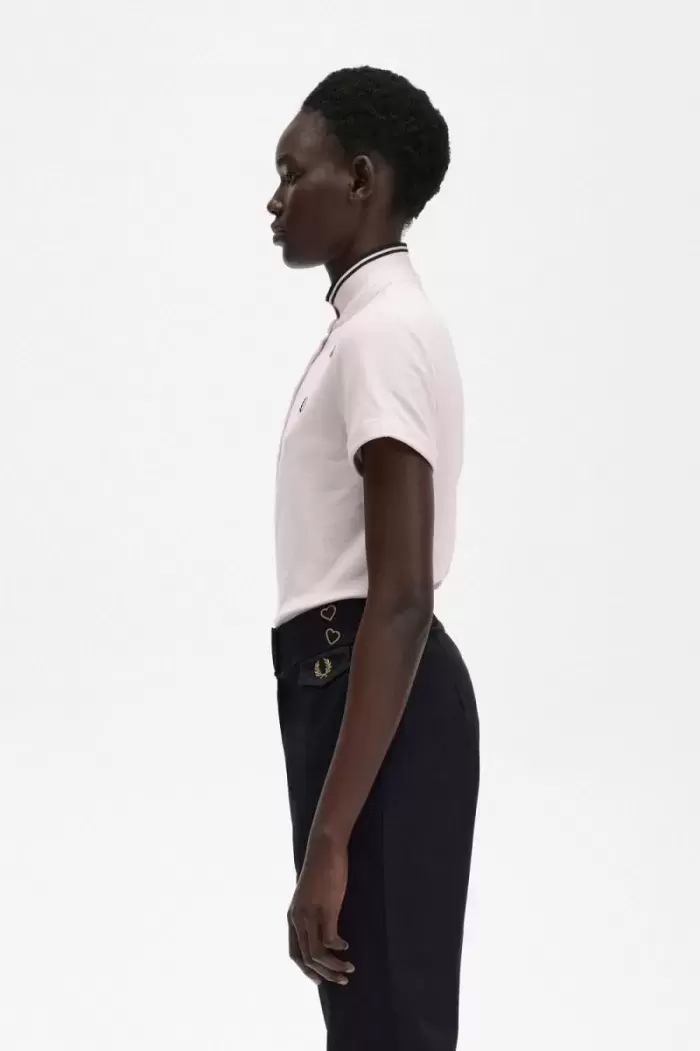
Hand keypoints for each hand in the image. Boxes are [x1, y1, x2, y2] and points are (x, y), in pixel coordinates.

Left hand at [287, 831, 354, 985]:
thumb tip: (320, 927)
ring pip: (318, 954)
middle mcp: (298, 918)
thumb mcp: (310, 895)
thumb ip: (311, 912)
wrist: (324, 848)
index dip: (306, 971)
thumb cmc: (321, 869)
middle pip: (307, 958)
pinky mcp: (325, 908)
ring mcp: (311, 914)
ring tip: (349, 968)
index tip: (320, 980)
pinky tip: (346, 947)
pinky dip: (338, 948)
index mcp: (292, 916)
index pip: (294, 953)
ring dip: (334, 966)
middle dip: (325, 974)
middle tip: (342, 980)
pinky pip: (329, 939)